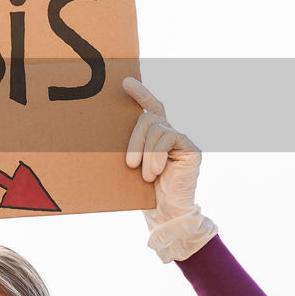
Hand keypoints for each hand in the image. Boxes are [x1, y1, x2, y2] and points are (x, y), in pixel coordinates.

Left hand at [123, 77, 217, 262]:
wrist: (167, 213)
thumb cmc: (143, 192)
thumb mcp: (131, 165)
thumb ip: (129, 147)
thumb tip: (103, 132)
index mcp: (154, 135)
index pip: (149, 107)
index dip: (140, 93)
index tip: (125, 82)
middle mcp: (169, 133)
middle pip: (149, 118)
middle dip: (135, 138)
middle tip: (129, 164)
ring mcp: (181, 139)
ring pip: (157, 129)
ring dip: (146, 153)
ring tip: (144, 175)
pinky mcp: (191, 149)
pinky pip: (170, 139)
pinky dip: (158, 155)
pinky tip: (155, 171)